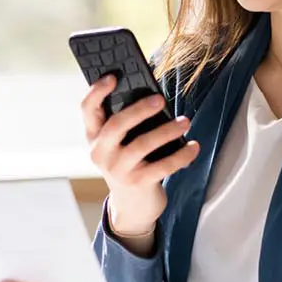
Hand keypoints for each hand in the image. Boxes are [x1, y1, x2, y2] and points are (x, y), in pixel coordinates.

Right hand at [80, 76, 199, 233]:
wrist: (132, 205)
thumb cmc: (130, 162)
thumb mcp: (120, 143)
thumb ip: (127, 122)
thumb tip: (152, 95)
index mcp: (94, 136)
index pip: (87, 110)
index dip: (97, 92)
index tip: (113, 76)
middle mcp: (101, 153)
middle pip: (117, 125)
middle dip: (139, 110)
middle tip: (160, 99)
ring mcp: (119, 170)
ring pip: (142, 145)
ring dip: (167, 131)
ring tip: (185, 121)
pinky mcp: (139, 183)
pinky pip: (163, 166)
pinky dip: (182, 155)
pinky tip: (194, 146)